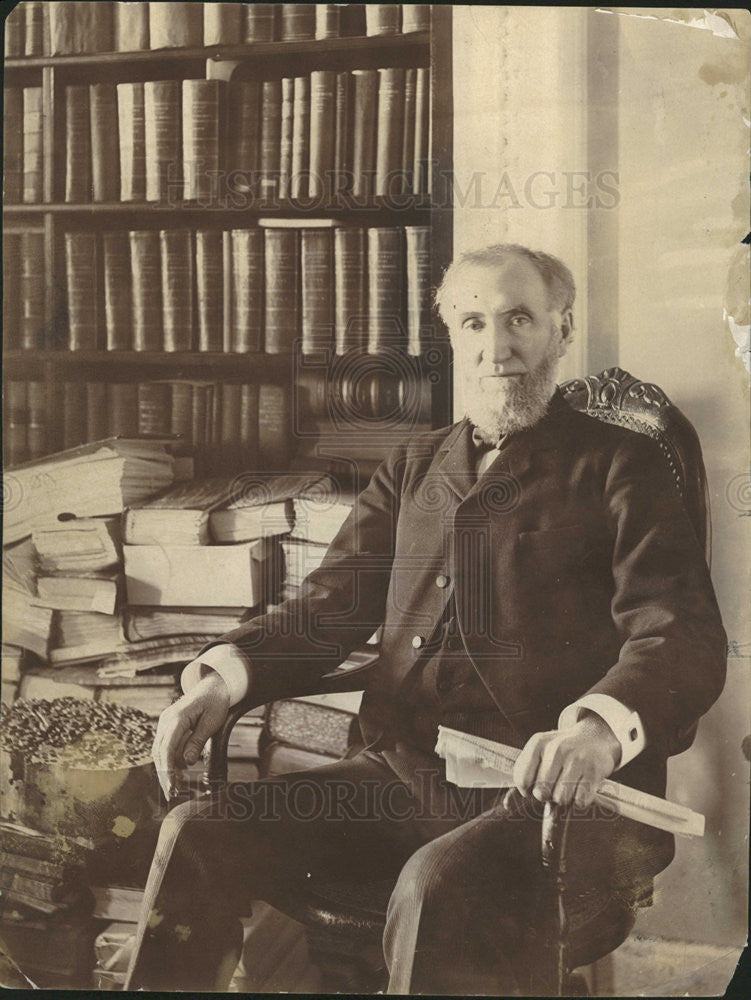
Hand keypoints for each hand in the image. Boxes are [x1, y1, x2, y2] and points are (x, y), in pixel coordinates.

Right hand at [152, 670, 230, 799]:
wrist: (214, 685)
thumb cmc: (216, 702)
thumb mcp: (212, 722)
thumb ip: (198, 741)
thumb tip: (187, 762)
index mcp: (177, 718)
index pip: (167, 748)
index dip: (167, 769)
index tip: (171, 786)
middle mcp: (166, 720)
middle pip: (159, 752)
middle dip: (164, 774)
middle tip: (171, 794)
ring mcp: (165, 722)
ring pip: (160, 750)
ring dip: (166, 769)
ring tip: (175, 787)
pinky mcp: (168, 725)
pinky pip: (165, 745)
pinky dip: (170, 760)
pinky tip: (178, 772)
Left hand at [511, 713, 620, 808]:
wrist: (594, 737)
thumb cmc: (561, 751)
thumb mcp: (539, 754)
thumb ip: (523, 777)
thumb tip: (506, 806)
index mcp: (538, 743)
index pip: (522, 779)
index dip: (526, 790)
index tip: (534, 786)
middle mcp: (557, 749)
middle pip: (541, 792)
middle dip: (546, 794)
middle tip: (554, 784)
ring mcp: (577, 759)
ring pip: (560, 799)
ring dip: (563, 797)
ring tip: (567, 783)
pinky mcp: (594, 771)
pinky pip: (580, 802)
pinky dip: (579, 800)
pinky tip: (581, 785)